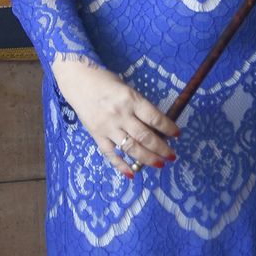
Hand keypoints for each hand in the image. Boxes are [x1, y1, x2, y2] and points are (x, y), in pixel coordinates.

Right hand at [51, 57, 179, 177]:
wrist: (78, 81)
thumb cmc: (106, 82)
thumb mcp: (126, 90)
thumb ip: (138, 107)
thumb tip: (155, 127)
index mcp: (131, 99)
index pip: (154, 118)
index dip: (168, 128)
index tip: (177, 134)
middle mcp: (120, 115)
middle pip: (145, 136)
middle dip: (161, 148)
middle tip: (172, 156)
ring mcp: (108, 127)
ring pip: (131, 147)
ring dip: (147, 158)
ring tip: (159, 164)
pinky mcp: (97, 135)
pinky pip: (110, 154)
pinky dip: (121, 166)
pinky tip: (132, 174)